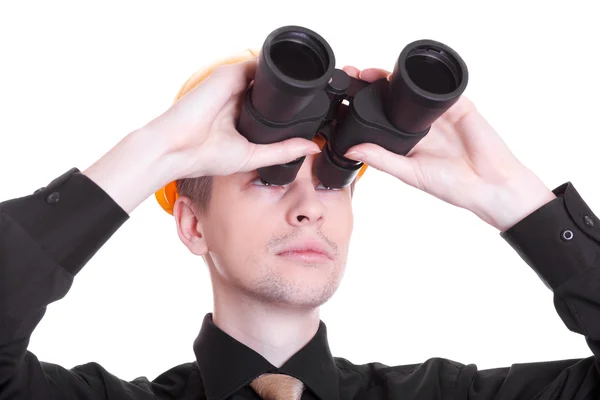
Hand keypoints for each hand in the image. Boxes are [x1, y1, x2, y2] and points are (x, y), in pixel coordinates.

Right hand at [144, 57, 320, 179]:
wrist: (176, 148)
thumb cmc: (203, 155)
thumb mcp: (252, 156)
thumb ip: (281, 151)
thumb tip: (310, 148)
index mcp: (240, 117)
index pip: (269, 106)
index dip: (289, 108)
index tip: (311, 112)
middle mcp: (236, 99)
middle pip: (270, 89)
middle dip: (290, 94)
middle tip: (315, 100)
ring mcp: (232, 85)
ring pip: (266, 76)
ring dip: (284, 81)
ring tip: (308, 89)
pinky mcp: (228, 75)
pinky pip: (257, 65)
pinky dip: (273, 71)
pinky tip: (290, 80)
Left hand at [341, 66, 555, 230]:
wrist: (490, 184)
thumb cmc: (453, 186)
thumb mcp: (410, 173)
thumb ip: (382, 159)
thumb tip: (351, 150)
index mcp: (406, 141)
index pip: (381, 118)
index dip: (363, 106)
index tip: (345, 98)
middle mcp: (420, 125)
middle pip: (394, 98)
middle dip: (375, 84)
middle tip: (357, 75)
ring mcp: (438, 113)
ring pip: (414, 88)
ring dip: (395, 78)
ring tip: (375, 74)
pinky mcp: (458, 105)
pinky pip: (441, 87)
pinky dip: (427, 79)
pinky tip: (411, 75)